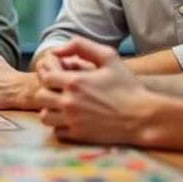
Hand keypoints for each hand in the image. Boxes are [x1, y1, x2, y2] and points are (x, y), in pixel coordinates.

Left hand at [36, 37, 154, 144]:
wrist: (142, 117)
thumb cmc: (127, 86)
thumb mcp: (109, 56)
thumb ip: (81, 46)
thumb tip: (58, 50)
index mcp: (74, 82)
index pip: (44, 75)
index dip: (48, 70)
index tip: (58, 70)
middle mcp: (69, 102)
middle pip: (40, 95)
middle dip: (46, 89)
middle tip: (58, 86)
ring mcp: (72, 121)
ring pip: (44, 116)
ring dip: (49, 108)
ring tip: (61, 103)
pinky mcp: (78, 135)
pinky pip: (56, 131)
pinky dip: (59, 125)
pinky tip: (70, 117)